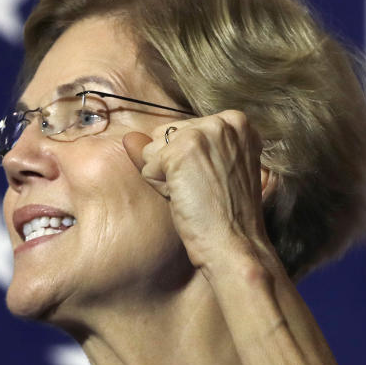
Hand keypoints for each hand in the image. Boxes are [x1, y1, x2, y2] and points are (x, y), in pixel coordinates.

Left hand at [122, 110, 275, 274]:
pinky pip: (147, 169)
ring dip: (166, 177)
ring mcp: (200, 134)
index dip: (189, 161)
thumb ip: (170, 148)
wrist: (235, 244)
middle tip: (202, 190)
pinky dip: (160, 189)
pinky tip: (184, 200)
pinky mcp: (179, 153)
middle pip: (165, 136)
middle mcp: (221, 121)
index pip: (184, 130)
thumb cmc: (224, 213)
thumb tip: (129, 138)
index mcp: (236, 122)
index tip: (211, 180)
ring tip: (195, 194)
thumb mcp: (206, 169)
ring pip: (152, 151)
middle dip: (174, 165)